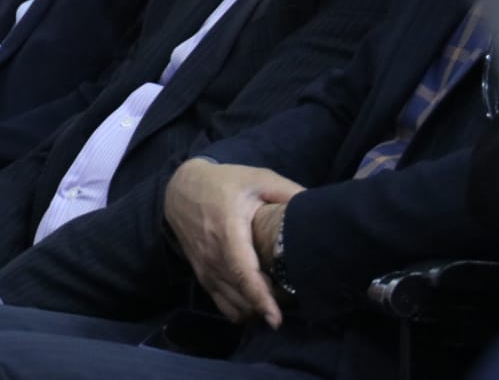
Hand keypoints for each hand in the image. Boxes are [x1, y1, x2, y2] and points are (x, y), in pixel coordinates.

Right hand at [164, 158, 303, 328]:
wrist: (179, 190)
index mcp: (227, 232)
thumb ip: (287, 191)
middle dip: (267, 307)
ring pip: (232, 304)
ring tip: (278, 302)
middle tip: (292, 301)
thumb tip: (319, 207)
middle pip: (241, 296)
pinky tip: (257, 304)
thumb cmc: (222, 184)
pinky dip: (241, 310)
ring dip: (255, 310)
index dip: (260, 298)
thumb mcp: (256, 178)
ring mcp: (205, 268)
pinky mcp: (202, 275)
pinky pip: (222, 303)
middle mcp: (212, 256)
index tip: (276, 319)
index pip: (243, 273)